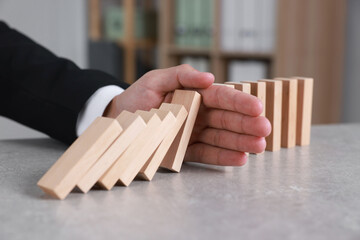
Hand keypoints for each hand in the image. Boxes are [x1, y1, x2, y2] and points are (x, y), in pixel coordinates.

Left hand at [104, 64, 270, 165]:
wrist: (118, 120)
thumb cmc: (137, 97)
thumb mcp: (154, 80)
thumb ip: (180, 76)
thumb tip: (209, 77)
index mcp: (194, 95)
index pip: (221, 97)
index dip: (240, 102)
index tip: (258, 107)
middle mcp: (198, 114)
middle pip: (227, 119)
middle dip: (247, 124)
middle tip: (266, 130)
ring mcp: (194, 133)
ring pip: (222, 138)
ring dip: (241, 142)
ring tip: (259, 147)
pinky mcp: (186, 150)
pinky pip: (207, 154)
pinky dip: (223, 157)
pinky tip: (239, 159)